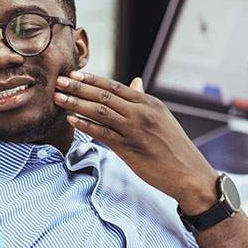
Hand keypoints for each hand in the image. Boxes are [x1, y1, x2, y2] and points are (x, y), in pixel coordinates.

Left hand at [54, 70, 219, 213]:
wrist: (189, 174)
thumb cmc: (174, 147)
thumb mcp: (162, 118)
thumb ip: (144, 100)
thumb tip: (135, 82)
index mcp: (149, 102)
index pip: (115, 86)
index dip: (93, 79)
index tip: (75, 73)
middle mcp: (141, 112)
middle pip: (104, 95)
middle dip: (78, 87)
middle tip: (59, 80)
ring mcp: (134, 130)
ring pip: (100, 111)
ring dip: (76, 103)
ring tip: (58, 97)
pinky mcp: (129, 148)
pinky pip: (102, 133)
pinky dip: (85, 124)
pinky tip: (71, 119)